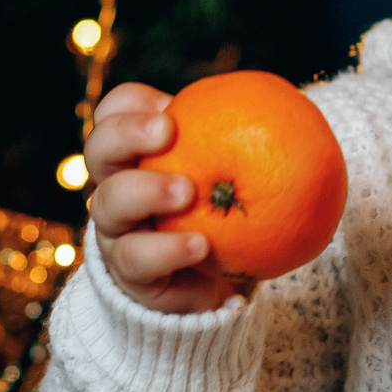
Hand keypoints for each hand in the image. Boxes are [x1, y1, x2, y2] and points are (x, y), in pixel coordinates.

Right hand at [85, 82, 237, 314]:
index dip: (130, 106)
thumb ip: (245, 145)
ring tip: (188, 190)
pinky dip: (169, 249)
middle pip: (97, 150)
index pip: (114, 113)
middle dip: (125, 134)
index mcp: (135, 153)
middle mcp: (114, 185)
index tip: (168, 110)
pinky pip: (138, 258)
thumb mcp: (231, 176)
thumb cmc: (221, 216)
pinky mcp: (128, 274)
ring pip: (109, 203)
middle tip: (166, 131)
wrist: (208, 285)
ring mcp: (115, 230)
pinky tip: (202, 245)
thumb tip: (294, 109)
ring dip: (146, 191)